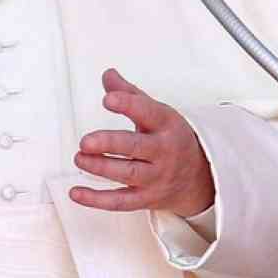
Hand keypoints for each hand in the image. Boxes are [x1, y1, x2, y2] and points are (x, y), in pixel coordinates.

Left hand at [70, 68, 214, 217]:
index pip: (149, 113)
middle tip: (85, 141)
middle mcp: (163, 152)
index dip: (128, 105)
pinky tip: (76, 192)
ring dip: (100, 167)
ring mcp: (156, 177)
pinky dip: (97, 200)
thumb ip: (130, 94)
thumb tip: (108, 75)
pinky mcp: (146, 198)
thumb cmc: (171, 140)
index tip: (109, 99)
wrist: (200, 178)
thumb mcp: (157, 113)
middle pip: (136, 147)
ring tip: (79, 158)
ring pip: (127, 174)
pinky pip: (120, 202)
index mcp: (166, 125)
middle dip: (109, 144)